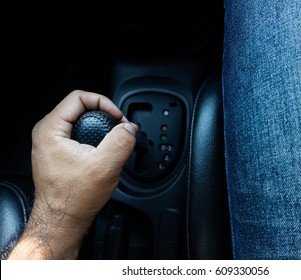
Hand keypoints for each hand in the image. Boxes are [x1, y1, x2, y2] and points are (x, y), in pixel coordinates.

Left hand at [8, 90, 137, 258]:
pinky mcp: (59, 152)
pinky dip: (96, 137)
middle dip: (105, 114)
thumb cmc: (74, 198)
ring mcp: (52, 143)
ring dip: (102, 127)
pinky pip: (79, 133)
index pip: (79, 97)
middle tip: (121, 128)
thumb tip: (130, 128)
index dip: (104, 102)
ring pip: (81, 120)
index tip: (118, 118)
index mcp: (50, 129)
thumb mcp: (105, 166)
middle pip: (80, 107)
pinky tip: (106, 149)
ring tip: (116, 138)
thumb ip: (121, 141)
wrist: (63, 219)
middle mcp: (47, 133)